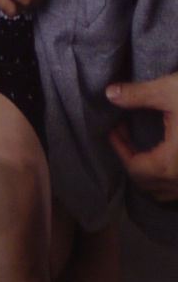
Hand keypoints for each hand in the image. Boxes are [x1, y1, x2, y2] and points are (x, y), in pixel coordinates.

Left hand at [108, 78, 177, 202]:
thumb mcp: (172, 91)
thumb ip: (139, 95)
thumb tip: (110, 94)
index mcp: (172, 163)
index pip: (134, 167)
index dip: (119, 147)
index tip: (114, 128)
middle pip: (147, 182)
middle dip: (132, 159)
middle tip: (126, 134)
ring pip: (165, 190)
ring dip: (150, 173)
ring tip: (144, 147)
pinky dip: (169, 178)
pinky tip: (169, 157)